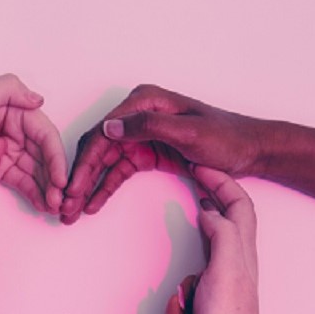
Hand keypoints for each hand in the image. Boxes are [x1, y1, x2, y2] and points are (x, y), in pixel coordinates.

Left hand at [0, 74, 66, 213]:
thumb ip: (7, 91)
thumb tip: (39, 99)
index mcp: (7, 108)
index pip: (42, 133)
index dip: (55, 157)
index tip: (61, 180)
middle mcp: (6, 127)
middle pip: (41, 154)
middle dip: (53, 177)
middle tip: (59, 202)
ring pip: (32, 169)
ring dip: (45, 187)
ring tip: (52, 208)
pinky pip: (16, 179)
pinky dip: (30, 191)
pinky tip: (40, 205)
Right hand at [62, 84, 267, 223]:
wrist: (249, 150)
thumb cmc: (225, 138)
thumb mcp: (188, 132)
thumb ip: (148, 126)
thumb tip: (109, 127)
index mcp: (144, 102)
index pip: (102, 134)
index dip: (83, 163)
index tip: (71, 188)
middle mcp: (137, 115)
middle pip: (97, 148)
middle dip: (79, 178)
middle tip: (65, 206)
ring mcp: (141, 135)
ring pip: (104, 162)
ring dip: (87, 187)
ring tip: (72, 211)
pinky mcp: (147, 153)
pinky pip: (118, 171)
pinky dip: (104, 188)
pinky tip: (92, 205)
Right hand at [191, 167, 270, 313]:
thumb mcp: (226, 272)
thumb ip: (221, 236)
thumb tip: (210, 210)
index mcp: (241, 250)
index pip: (238, 203)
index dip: (222, 180)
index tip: (199, 165)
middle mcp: (237, 258)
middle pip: (234, 212)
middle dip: (217, 187)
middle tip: (195, 172)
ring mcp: (227, 274)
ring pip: (223, 230)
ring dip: (211, 208)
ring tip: (193, 195)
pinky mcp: (215, 291)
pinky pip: (210, 251)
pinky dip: (201, 235)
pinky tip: (189, 240)